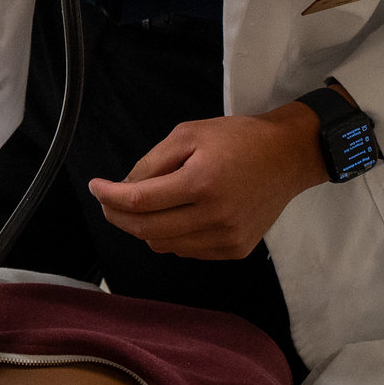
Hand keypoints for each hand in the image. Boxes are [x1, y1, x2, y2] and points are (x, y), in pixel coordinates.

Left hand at [86, 101, 330, 259]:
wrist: (287, 157)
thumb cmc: (237, 139)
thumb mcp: (189, 134)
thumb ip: (152, 162)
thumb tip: (122, 189)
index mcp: (202, 182)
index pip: (139, 201)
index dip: (109, 196)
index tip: (95, 187)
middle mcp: (215, 216)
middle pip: (146, 229)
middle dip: (118, 216)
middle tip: (108, 201)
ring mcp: (226, 238)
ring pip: (163, 244)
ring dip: (145, 227)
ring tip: (147, 204)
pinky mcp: (235, 250)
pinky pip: (186, 250)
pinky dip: (171, 235)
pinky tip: (177, 214)